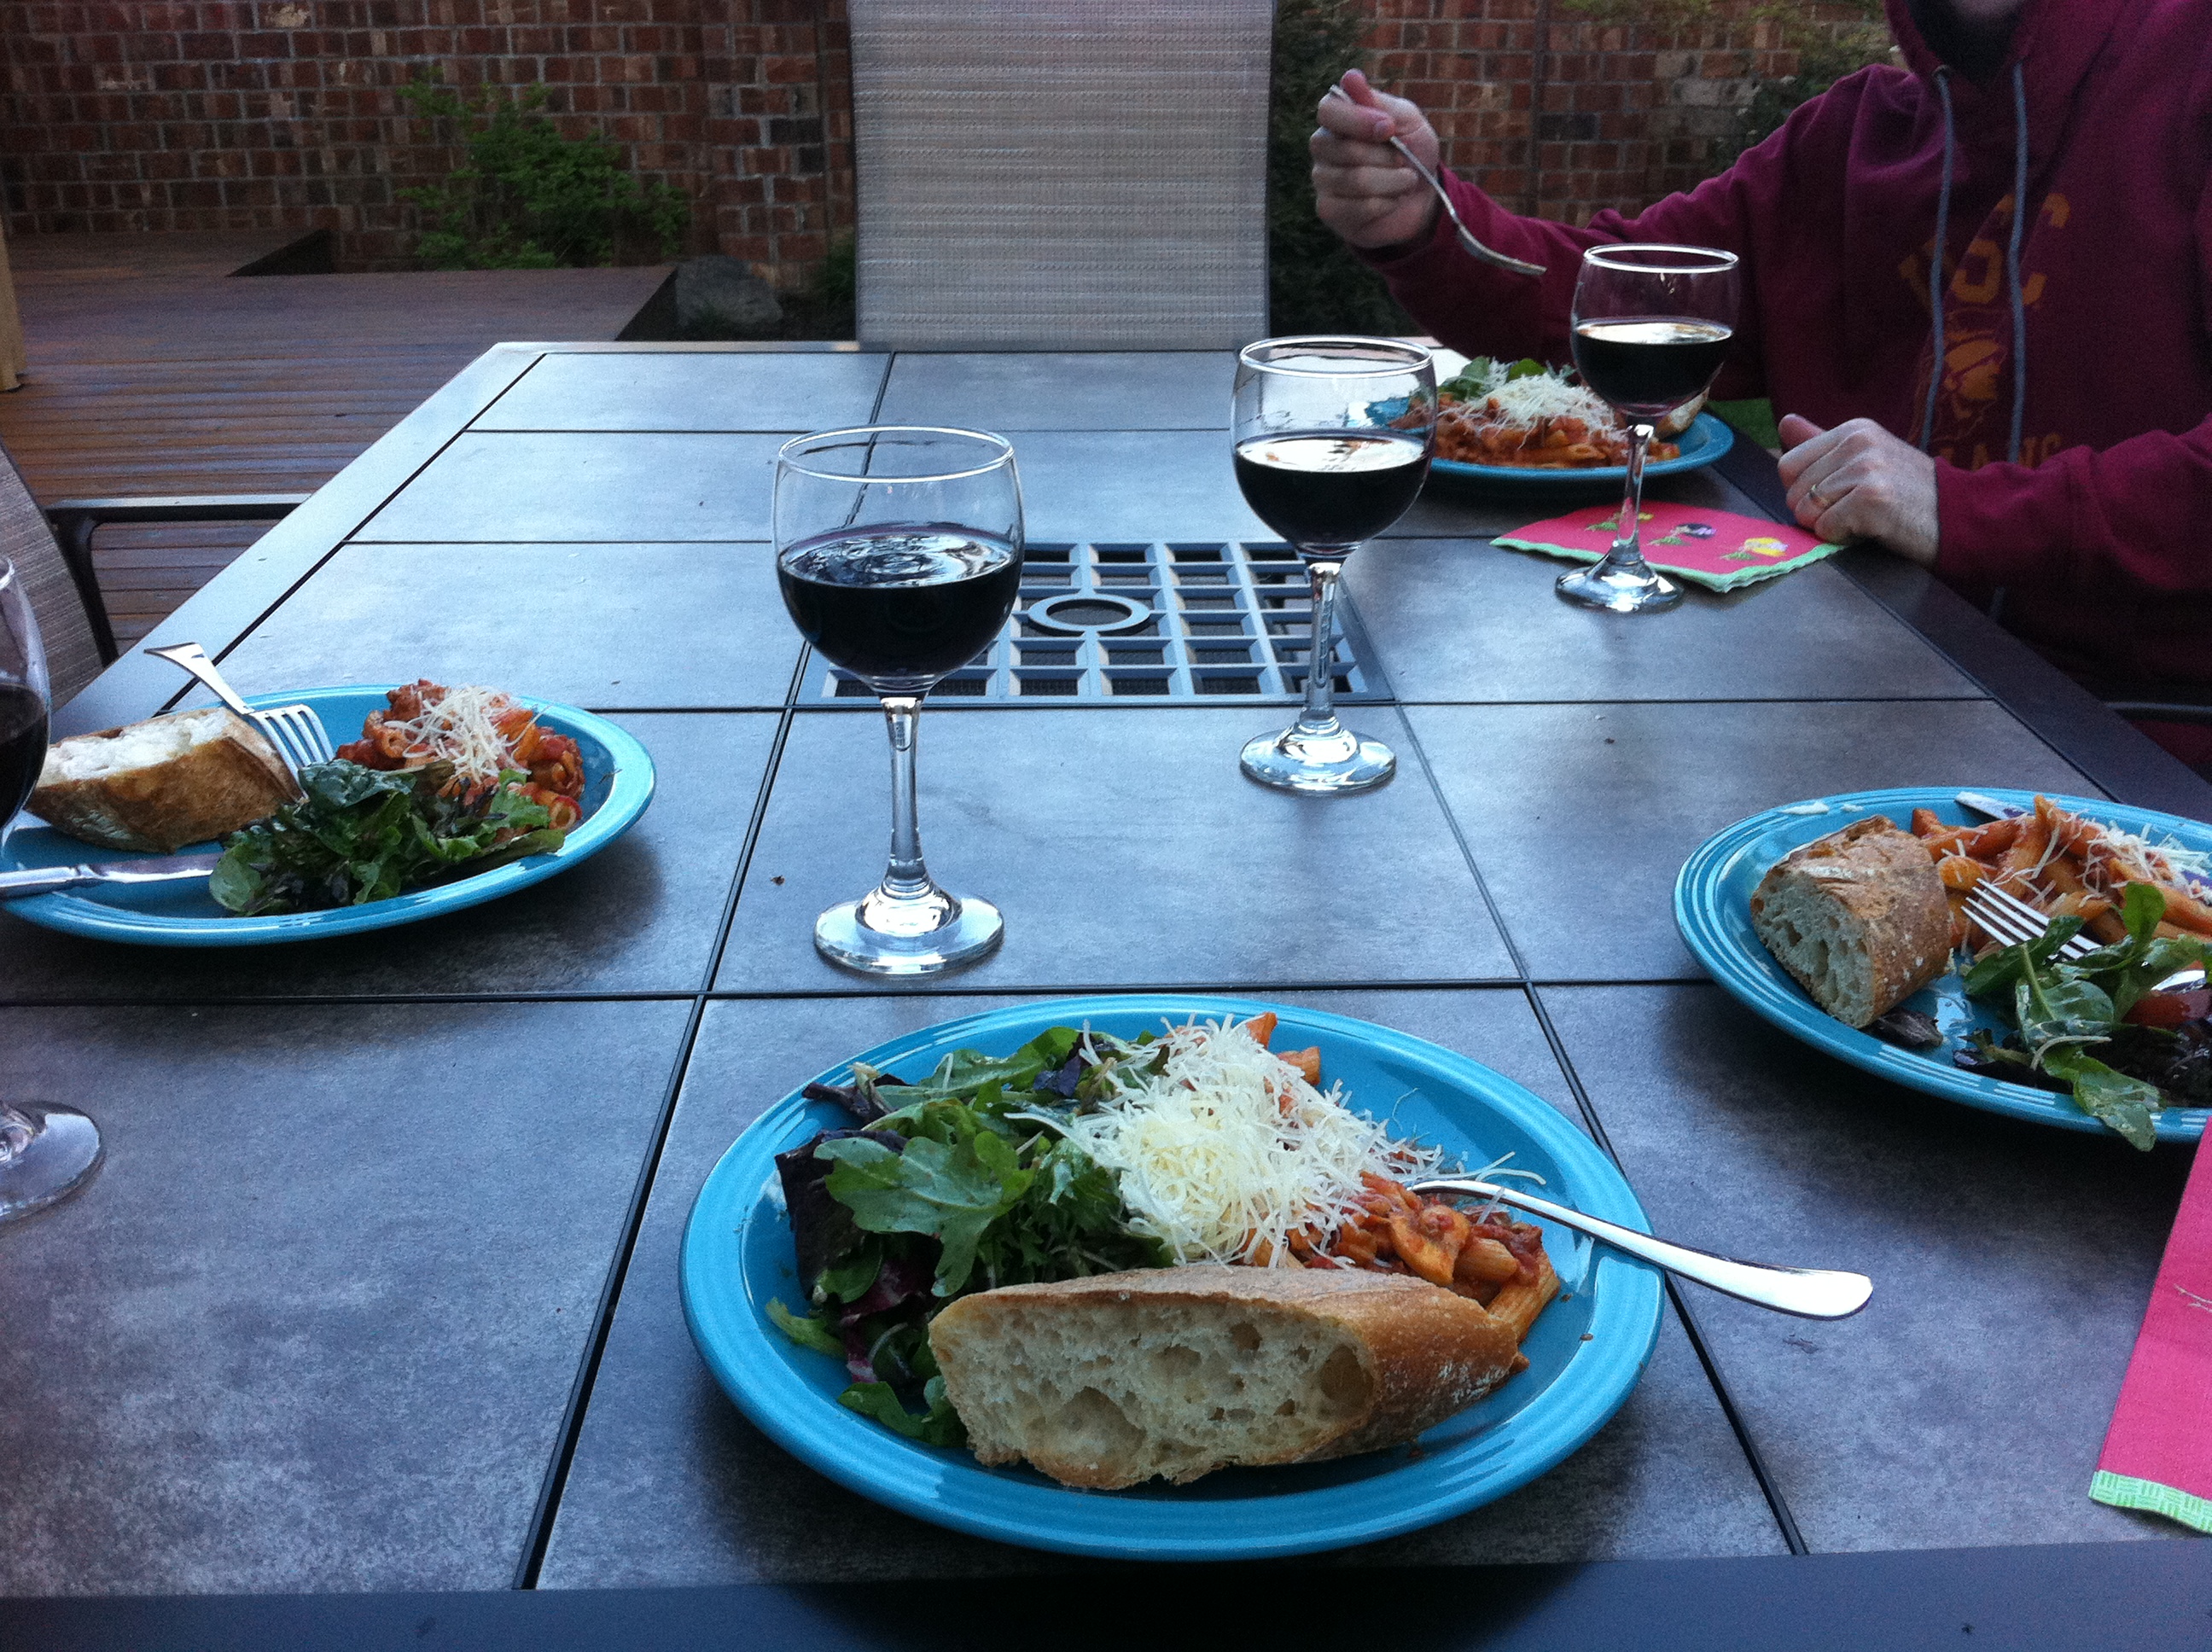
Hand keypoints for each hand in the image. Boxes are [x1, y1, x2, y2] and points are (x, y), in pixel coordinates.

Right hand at [1310, 69, 1440, 251]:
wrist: (1422, 196)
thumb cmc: (1412, 152)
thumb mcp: (1407, 120)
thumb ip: (1379, 102)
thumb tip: (1350, 77)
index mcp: (1338, 119)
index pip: (1328, 111)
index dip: (1358, 120)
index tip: (1388, 128)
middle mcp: (1323, 147)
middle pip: (1344, 149)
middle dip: (1385, 157)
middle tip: (1403, 160)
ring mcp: (1322, 180)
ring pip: (1355, 180)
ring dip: (1392, 182)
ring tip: (1406, 181)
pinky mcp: (1329, 211)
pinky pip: (1358, 207)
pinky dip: (1386, 204)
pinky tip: (1392, 201)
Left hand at [1776, 414, 1939, 567]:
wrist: (1958, 515)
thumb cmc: (1908, 492)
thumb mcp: (1867, 457)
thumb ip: (1821, 442)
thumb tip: (1785, 422)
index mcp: (1854, 429)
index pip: (1788, 465)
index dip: (1804, 491)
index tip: (1837, 495)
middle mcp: (1859, 442)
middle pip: (1794, 491)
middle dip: (1815, 512)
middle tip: (1854, 510)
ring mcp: (1867, 468)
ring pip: (1807, 511)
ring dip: (1830, 526)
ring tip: (1864, 518)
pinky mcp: (1872, 498)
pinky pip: (1826, 529)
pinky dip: (1843, 538)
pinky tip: (1871, 529)